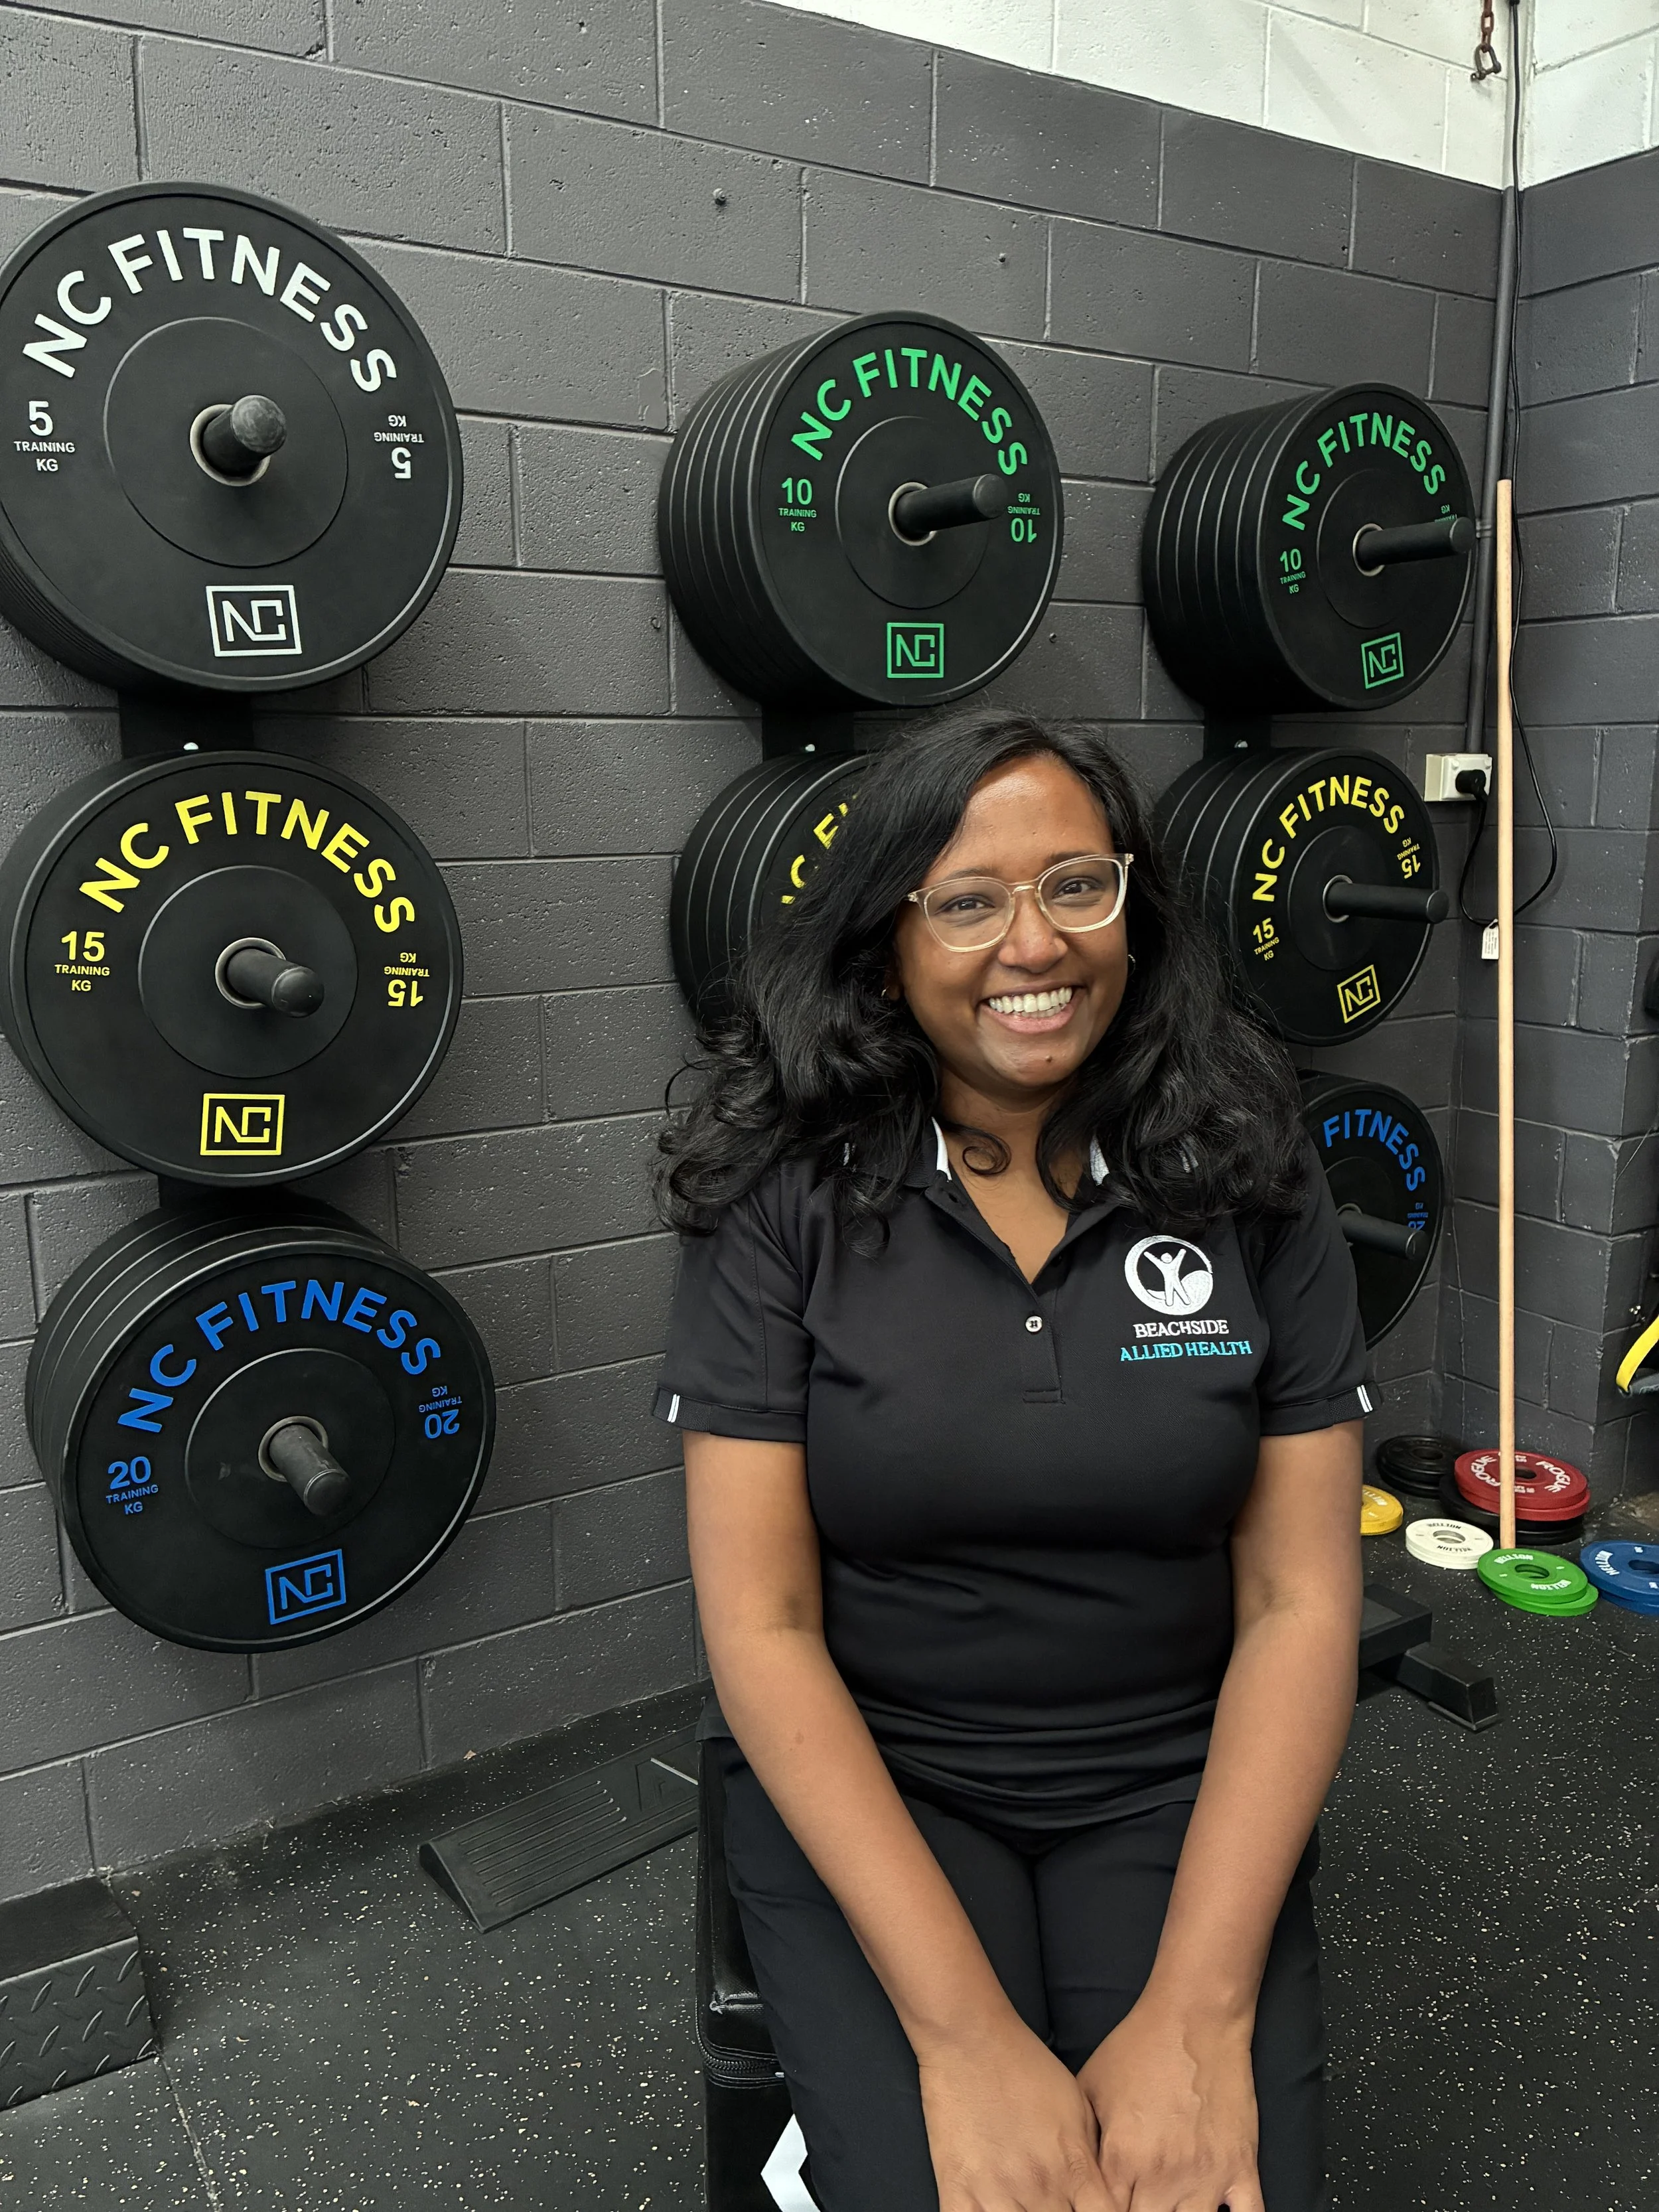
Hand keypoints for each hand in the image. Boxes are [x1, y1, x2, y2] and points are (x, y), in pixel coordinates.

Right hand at [918, 2018, 1114, 2211]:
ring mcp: (996, 2193)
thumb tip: (1108, 2194)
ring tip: (1026, 2208)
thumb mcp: (1078, 2105)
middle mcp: (1039, 2187)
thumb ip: (1093, 2157)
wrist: (970, 2038)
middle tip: (1057, 2204)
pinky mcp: (957, 2190)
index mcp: (1074, 2166)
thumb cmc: (1026, 2065)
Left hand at [1077, 1997, 1261, 2211]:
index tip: (1105, 2206)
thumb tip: (1074, 2175)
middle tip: (1140, 2203)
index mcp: (1120, 2157)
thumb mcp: (1089, 2086)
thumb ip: (1081, 2140)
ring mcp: (1205, 2176)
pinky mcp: (1241, 2169)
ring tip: (1169, 2209)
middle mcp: (1161, 2176)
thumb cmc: (1138, 2047)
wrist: (1194, 2018)